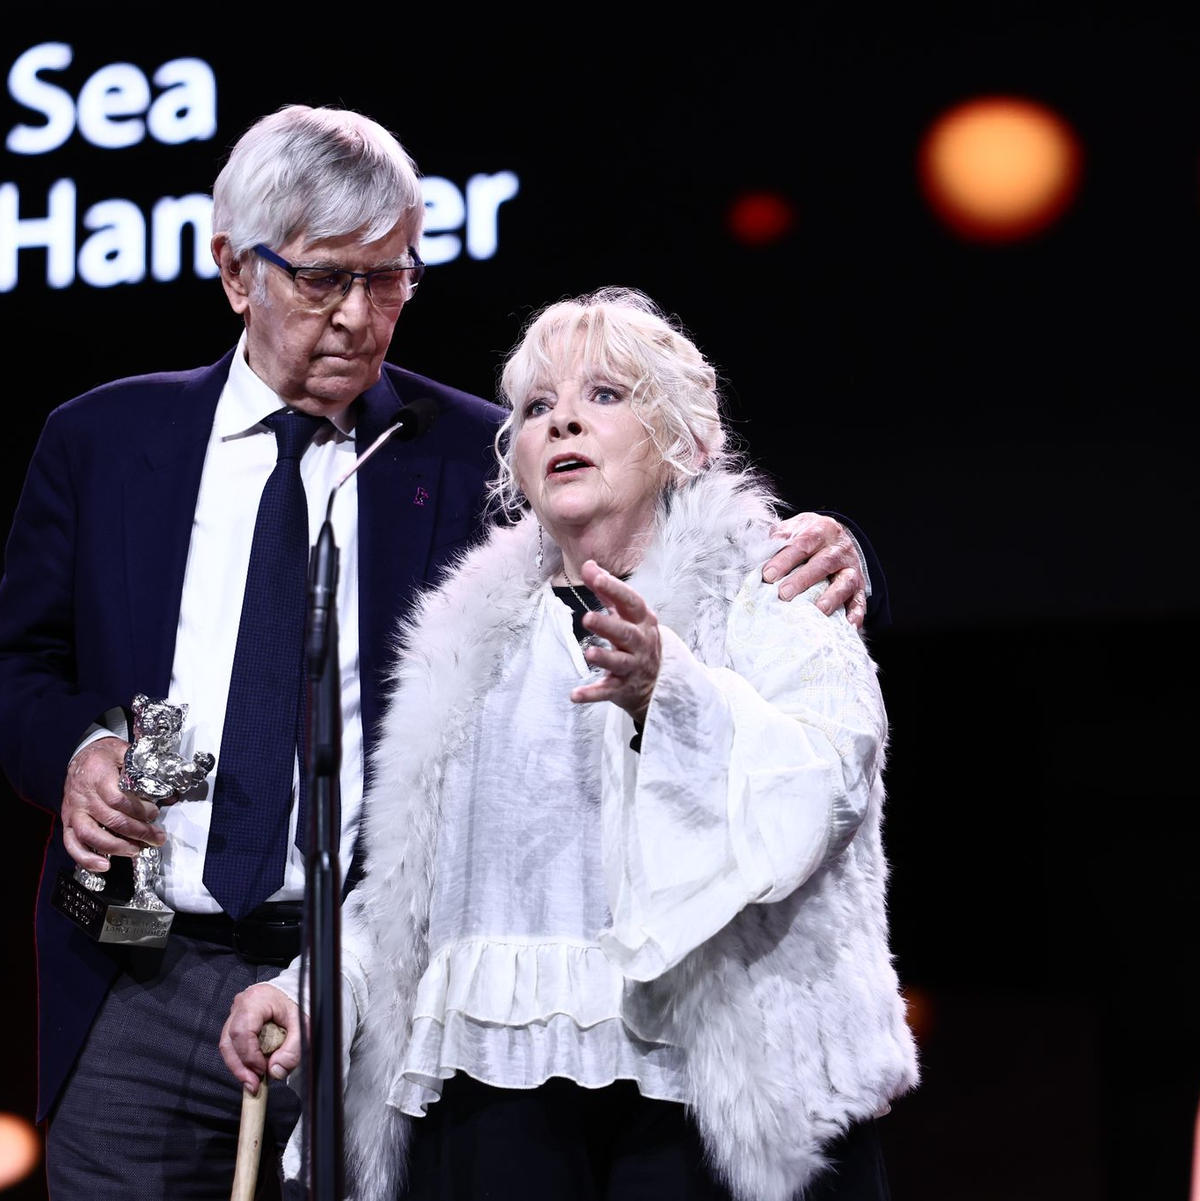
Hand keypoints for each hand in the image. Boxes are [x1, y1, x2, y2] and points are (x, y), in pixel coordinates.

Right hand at [61, 736, 164, 873]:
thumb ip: (146, 771)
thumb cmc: (106, 756)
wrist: (81, 755)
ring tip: (136, 851)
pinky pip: (72, 844)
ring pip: (91, 835)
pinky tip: (103, 866)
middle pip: (111, 820)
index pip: (118, 799)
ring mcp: (73, 811)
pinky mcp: (68, 822)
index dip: (138, 810)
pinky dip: (85, 858)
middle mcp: (84, 796)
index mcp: (99, 777)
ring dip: (116, 847)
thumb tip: (170, 794)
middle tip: (156, 838)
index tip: (154, 813)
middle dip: (137, 832)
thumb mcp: (126, 753)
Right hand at [219, 983, 301, 1094]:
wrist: (290, 993)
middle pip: (228, 1041)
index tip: (263, 1070)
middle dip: (240, 1067)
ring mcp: (234, 1014)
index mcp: (256, 1000)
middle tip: (253, 1085)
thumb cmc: (295, 1005)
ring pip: (226, 1046)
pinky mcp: (234, 1023)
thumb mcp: (302, 1025)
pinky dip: (240, 1061)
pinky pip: (231, 1045)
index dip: (249, 1055)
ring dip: (238, 1067)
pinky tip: (251, 1071)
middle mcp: (240, 1005)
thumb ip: (293, 1049)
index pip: (242, 1032)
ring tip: (252, 1082)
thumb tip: (275, 1072)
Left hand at [570, 560, 660, 725]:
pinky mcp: (623, 689)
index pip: (630, 602)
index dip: (613, 589)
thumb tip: (589, 564)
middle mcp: (641, 643)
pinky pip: (607, 691)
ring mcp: (633, 667)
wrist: (659, 681)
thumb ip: (608, 591)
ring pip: (620, 662)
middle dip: (608, 626)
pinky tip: (575, 695)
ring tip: (589, 653)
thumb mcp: (628, 615)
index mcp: (642, 621)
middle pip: (626, 633)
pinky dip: (592, 694)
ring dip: (605, 658)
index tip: (594, 576)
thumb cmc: (638, 640)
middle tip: (587, 618)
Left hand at [762, 512, 866, 628]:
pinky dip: (856, 613)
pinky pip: (860, 599)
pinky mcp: (859, 585)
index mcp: (821, 530)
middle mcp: (839, 548)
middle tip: (783, 594)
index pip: (803, 543)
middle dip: (802, 580)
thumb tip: (759, 554)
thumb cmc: (806, 536)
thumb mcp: (793, 529)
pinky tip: (849, 625)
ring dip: (832, 597)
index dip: (785, 560)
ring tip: (819, 610)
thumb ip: (778, 539)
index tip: (768, 575)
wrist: (833, 534)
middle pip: (823, 563)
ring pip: (845, 581)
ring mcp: (851, 567)